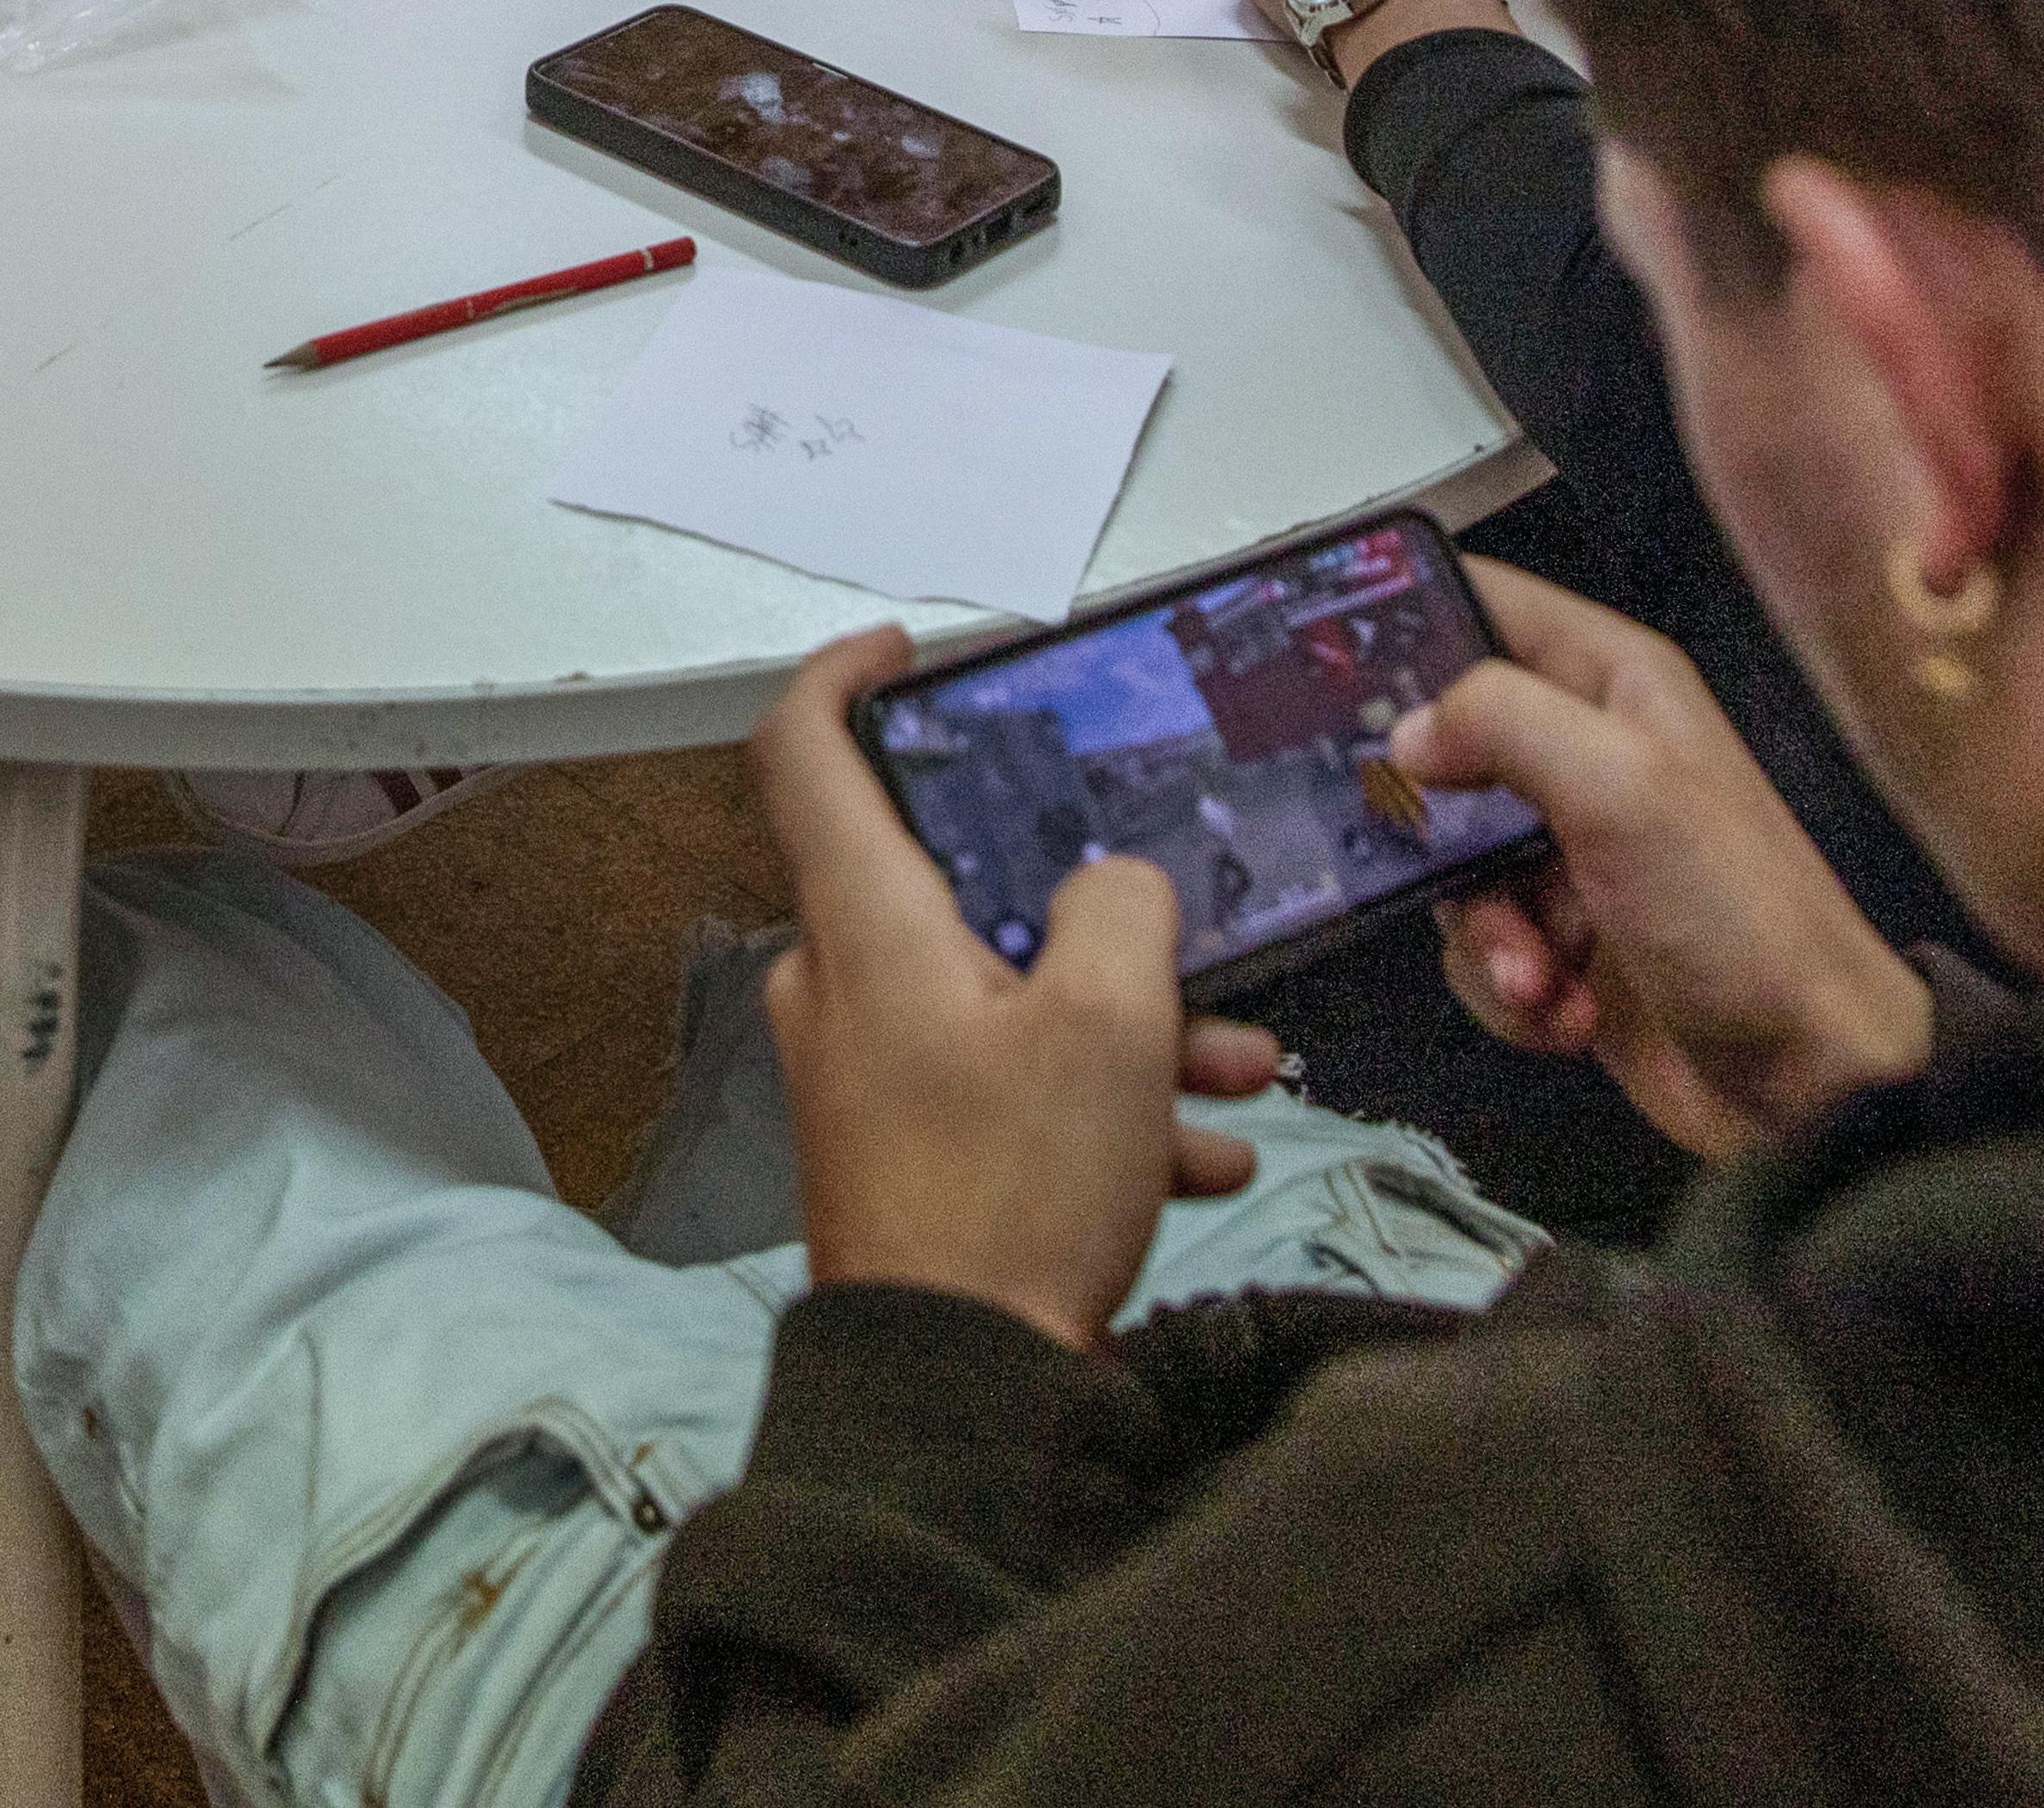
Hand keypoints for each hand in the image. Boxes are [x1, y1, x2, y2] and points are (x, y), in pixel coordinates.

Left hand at [754, 629, 1291, 1352]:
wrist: (960, 1393)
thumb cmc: (1005, 1208)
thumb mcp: (1109, 1025)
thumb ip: (1125, 910)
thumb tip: (1118, 886)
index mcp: (865, 926)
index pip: (806, 749)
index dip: (849, 676)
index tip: (906, 651)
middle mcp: (846, 987)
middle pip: (958, 885)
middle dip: (1092, 908)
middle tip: (1174, 922)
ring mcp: (872, 1073)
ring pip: (1010, 994)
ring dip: (1130, 1023)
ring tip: (1237, 1065)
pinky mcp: (909, 1148)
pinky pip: (1014, 1086)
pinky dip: (1107, 1104)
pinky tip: (1204, 1151)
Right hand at [1396, 561, 1938, 1161]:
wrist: (1809, 1081)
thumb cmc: (1737, 917)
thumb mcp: (1621, 789)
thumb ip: (1502, 722)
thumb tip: (1406, 733)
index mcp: (1611, 684)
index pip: (1483, 603)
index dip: (1403, 623)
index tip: (1325, 673)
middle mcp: (1586, 755)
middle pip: (1440, 750)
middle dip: (1431, 830)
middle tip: (1439, 865)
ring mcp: (1570, 853)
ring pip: (1450, 867)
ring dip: (1484, 935)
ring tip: (1541, 974)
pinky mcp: (1562, 941)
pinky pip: (1479, 948)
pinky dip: (1510, 988)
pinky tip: (1565, 1010)